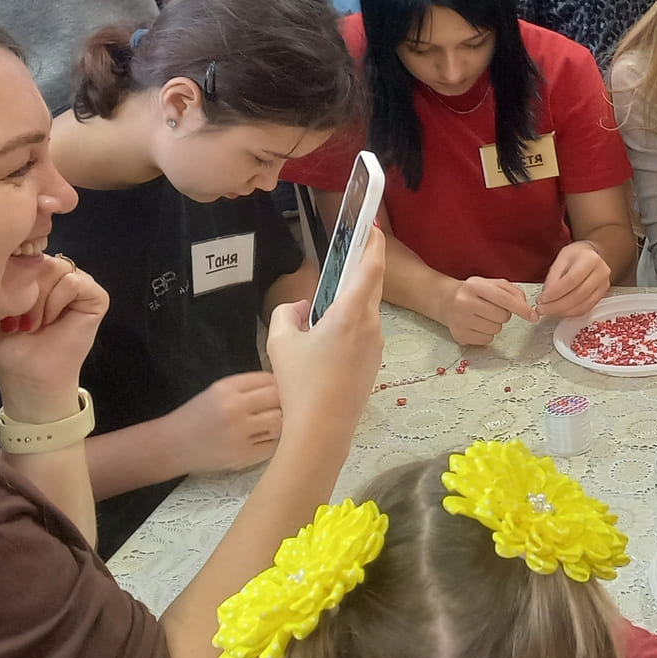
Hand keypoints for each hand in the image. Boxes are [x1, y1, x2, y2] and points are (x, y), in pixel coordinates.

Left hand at [0, 254, 108, 417]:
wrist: (26, 375)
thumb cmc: (5, 345)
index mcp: (32, 271)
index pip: (23, 250)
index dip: (10, 271)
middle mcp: (56, 273)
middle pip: (39, 259)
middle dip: (24, 291)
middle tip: (15, 322)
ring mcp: (78, 282)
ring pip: (56, 269)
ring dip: (39, 299)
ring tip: (31, 324)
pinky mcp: (96, 296)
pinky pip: (73, 282)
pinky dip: (56, 301)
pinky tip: (49, 321)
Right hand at [170, 372, 282, 472]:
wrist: (171, 446)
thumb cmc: (197, 416)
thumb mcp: (217, 391)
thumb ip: (248, 386)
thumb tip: (284, 385)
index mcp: (227, 389)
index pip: (269, 381)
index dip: (278, 385)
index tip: (278, 392)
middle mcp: (234, 409)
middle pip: (278, 400)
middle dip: (282, 404)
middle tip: (278, 410)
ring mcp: (239, 435)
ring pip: (279, 423)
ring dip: (279, 424)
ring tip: (270, 425)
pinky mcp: (242, 457)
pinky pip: (272, 446)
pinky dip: (272, 443)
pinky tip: (263, 440)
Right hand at [267, 226, 384, 439]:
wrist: (322, 429)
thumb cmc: (300, 383)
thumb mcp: (280, 341)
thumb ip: (287, 313)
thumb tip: (302, 308)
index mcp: (351, 313)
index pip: (370, 268)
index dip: (373, 244)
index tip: (374, 228)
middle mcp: (371, 325)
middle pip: (371, 287)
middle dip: (363, 269)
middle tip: (351, 255)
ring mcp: (376, 345)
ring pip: (367, 312)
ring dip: (352, 302)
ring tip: (326, 307)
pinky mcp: (374, 363)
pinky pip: (364, 333)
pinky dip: (352, 325)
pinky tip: (329, 340)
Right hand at [444, 275, 538, 343]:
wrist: (445, 300)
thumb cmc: (473, 292)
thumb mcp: (491, 284)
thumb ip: (512, 291)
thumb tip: (526, 306)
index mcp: (475, 285)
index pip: (504, 299)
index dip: (522, 309)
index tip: (534, 316)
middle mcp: (465, 302)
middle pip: (502, 316)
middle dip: (503, 314)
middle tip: (492, 309)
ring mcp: (460, 320)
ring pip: (495, 329)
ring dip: (495, 324)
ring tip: (482, 316)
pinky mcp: (459, 335)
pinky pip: (486, 340)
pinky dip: (486, 334)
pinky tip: (477, 325)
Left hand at [537, 240, 611, 317]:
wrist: (591, 256)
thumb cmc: (576, 255)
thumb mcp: (561, 259)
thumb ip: (553, 277)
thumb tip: (546, 297)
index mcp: (591, 259)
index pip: (572, 280)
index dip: (556, 292)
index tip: (542, 299)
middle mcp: (601, 273)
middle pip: (578, 295)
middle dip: (557, 305)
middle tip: (542, 309)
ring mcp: (603, 286)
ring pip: (583, 305)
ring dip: (563, 311)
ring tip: (548, 311)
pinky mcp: (601, 296)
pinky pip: (585, 309)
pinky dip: (570, 313)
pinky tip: (559, 312)